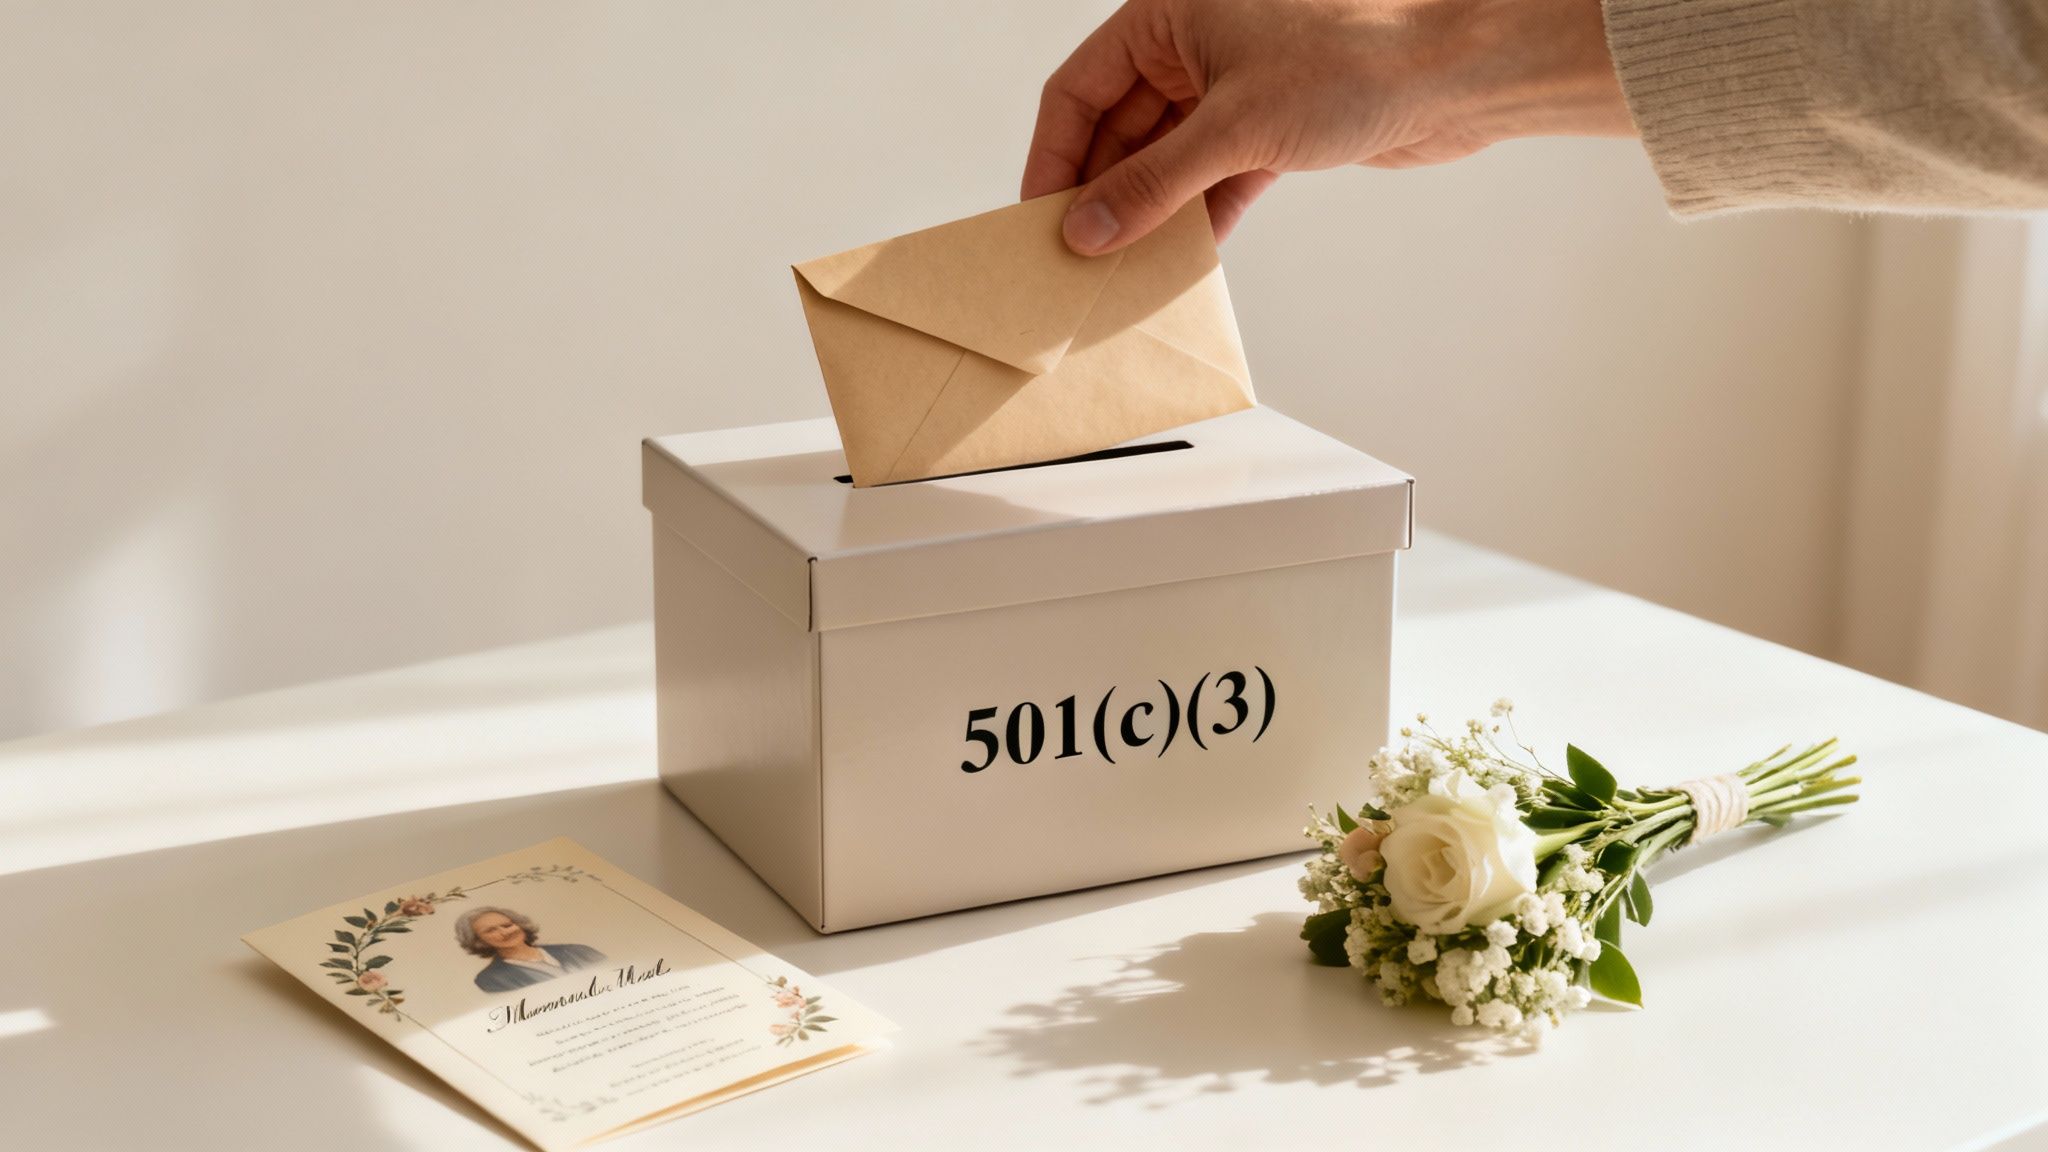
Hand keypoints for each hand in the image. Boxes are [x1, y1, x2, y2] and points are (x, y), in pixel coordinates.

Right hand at [1022, 0, 1634, 254]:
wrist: (1456, 73)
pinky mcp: (1271, 127)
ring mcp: (1233, 87)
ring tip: (1121, 273)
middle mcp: (1195, 45)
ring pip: (1165, 159)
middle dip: (1100, 195)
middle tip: (1076, 259)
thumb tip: (1089, 229)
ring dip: (1148, 215)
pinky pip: (1212, 178)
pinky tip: (1179, 263)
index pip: (1079, 90)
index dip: (1052, 158)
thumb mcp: (1235, 128)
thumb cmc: (1355, 60)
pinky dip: (1196, 217)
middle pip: (1118, 130)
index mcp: (1168, 13)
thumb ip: (1153, 183)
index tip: (1038, 220)